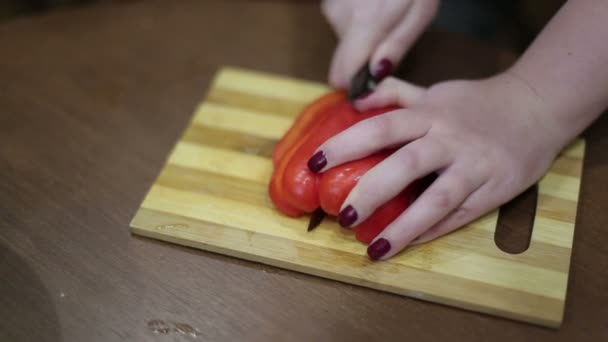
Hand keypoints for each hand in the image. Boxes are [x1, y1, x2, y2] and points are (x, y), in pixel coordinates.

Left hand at [309, 73, 571, 259]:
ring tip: (373, 247)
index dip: (345, 144)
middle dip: (370, 191)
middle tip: (340, 215)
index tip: (314, 163)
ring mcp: (474, 166)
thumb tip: (353, 98)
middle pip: (406, 165)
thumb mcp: (433, 91)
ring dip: (403, 226)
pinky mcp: (494, 190)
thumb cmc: (476, 103)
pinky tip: (406, 244)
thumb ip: (394, 94)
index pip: (381, 126)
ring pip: (437, 199)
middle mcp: (450, 139)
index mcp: (430, 114)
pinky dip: (431, 231)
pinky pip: (459, 215)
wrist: (538, 107)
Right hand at [321, 0, 438, 88]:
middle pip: (340, 62)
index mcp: (364, 24)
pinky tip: (372, 9)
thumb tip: (375, 76)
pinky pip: (341, 26)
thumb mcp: (421, 13)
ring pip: (342, 43)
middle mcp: (340, 17)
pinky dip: (356, 25)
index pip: (342, 74)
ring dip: (361, 41)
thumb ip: (397, 46)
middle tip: (385, 50)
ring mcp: (332, 6)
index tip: (372, 86)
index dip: (356, 85)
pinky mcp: (330, 0)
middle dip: (361, 63)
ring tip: (384, 20)